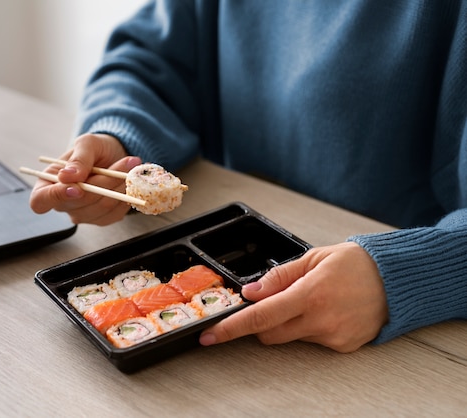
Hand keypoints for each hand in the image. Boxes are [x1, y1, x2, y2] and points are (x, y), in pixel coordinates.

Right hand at [29, 133, 141, 224]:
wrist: (116, 155)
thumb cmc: (96, 149)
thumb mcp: (87, 143)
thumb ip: (79, 158)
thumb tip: (67, 176)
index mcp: (48, 183)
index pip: (40, 201)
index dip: (56, 197)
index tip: (76, 187)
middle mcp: (62, 203)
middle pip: (79, 203)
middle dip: (104, 181)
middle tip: (125, 162)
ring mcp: (82, 214)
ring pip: (101, 206)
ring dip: (119, 185)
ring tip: (130, 165)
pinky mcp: (101, 219)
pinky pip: (115, 213)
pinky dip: (125, 195)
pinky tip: (128, 181)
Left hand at [199, 242, 388, 352]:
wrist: (397, 279)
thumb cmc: (356, 263)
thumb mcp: (313, 258)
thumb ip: (278, 277)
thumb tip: (249, 292)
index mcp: (310, 294)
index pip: (260, 316)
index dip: (232, 327)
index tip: (211, 335)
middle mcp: (321, 319)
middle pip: (269, 334)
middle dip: (261, 322)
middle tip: (271, 302)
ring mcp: (333, 336)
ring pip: (290, 338)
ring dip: (287, 322)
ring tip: (311, 300)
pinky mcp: (342, 346)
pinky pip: (311, 341)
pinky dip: (309, 328)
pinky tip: (327, 310)